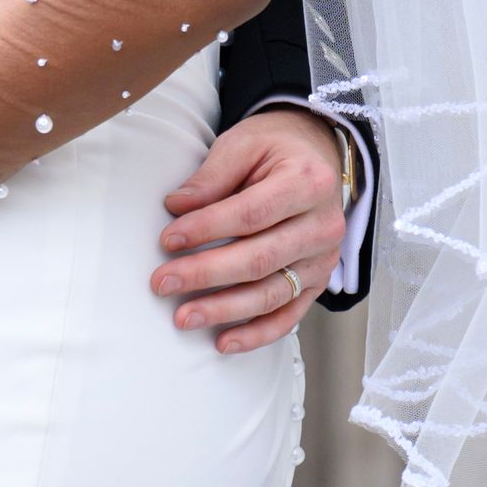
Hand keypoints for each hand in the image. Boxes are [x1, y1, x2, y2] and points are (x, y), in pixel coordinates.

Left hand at [155, 107, 350, 353]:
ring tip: (183, 317)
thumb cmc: (275, 149)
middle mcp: (323, 224)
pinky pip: (289, 315)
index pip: (251, 214)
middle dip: (206, 274)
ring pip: (272, 293)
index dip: (207, 229)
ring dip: (224, 310)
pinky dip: (257, 334)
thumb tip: (176, 206)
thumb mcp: (244, 144)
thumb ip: (212, 175)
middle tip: (162, 282)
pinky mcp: (318, 282)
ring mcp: (324, 258)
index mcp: (307, 182)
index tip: (168, 239)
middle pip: (260, 258)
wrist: (316, 156)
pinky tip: (223, 342)